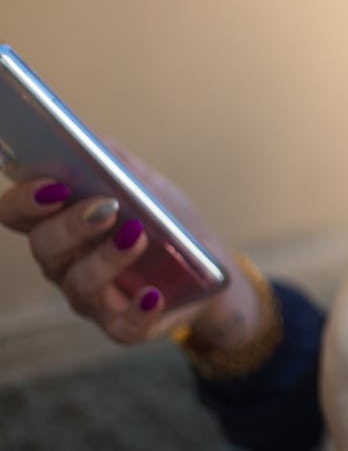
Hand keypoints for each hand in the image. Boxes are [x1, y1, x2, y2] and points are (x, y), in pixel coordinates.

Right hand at [0, 141, 262, 349]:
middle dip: (72, 225)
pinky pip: (124, 325)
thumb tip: (90, 141)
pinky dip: (137, 310)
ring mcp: (92, 298)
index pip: (17, 213)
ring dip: (108, 258)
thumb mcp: (146, 185)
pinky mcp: (124, 325)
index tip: (52, 186)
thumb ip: (115, 162)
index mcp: (59, 223)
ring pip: (80, 283)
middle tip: (108, 207)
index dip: (25, 201)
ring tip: (138, 236)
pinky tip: (152, 294)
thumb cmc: (164, 219)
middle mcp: (65, 263)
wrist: (209, 263)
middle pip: (45, 247)